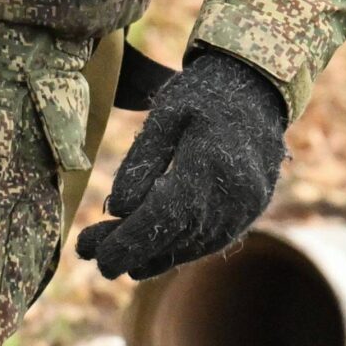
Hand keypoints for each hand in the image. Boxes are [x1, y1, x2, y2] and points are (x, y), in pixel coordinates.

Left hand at [75, 50, 287, 281]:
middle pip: (176, 236)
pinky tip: (146, 257)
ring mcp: (247, 208)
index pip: (165, 215)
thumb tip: (117, 208)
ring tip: (109, 256)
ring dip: (150, 256)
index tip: (94, 253)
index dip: (129, 239)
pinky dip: (176, 250)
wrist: (257, 88)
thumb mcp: (166, 113)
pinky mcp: (249, 212)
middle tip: (88, 253)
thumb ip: (143, 161)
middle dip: (130, 250)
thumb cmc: (203, 93)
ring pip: (193, 245)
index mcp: (211, 164)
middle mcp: (235, 195)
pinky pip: (209, 241)